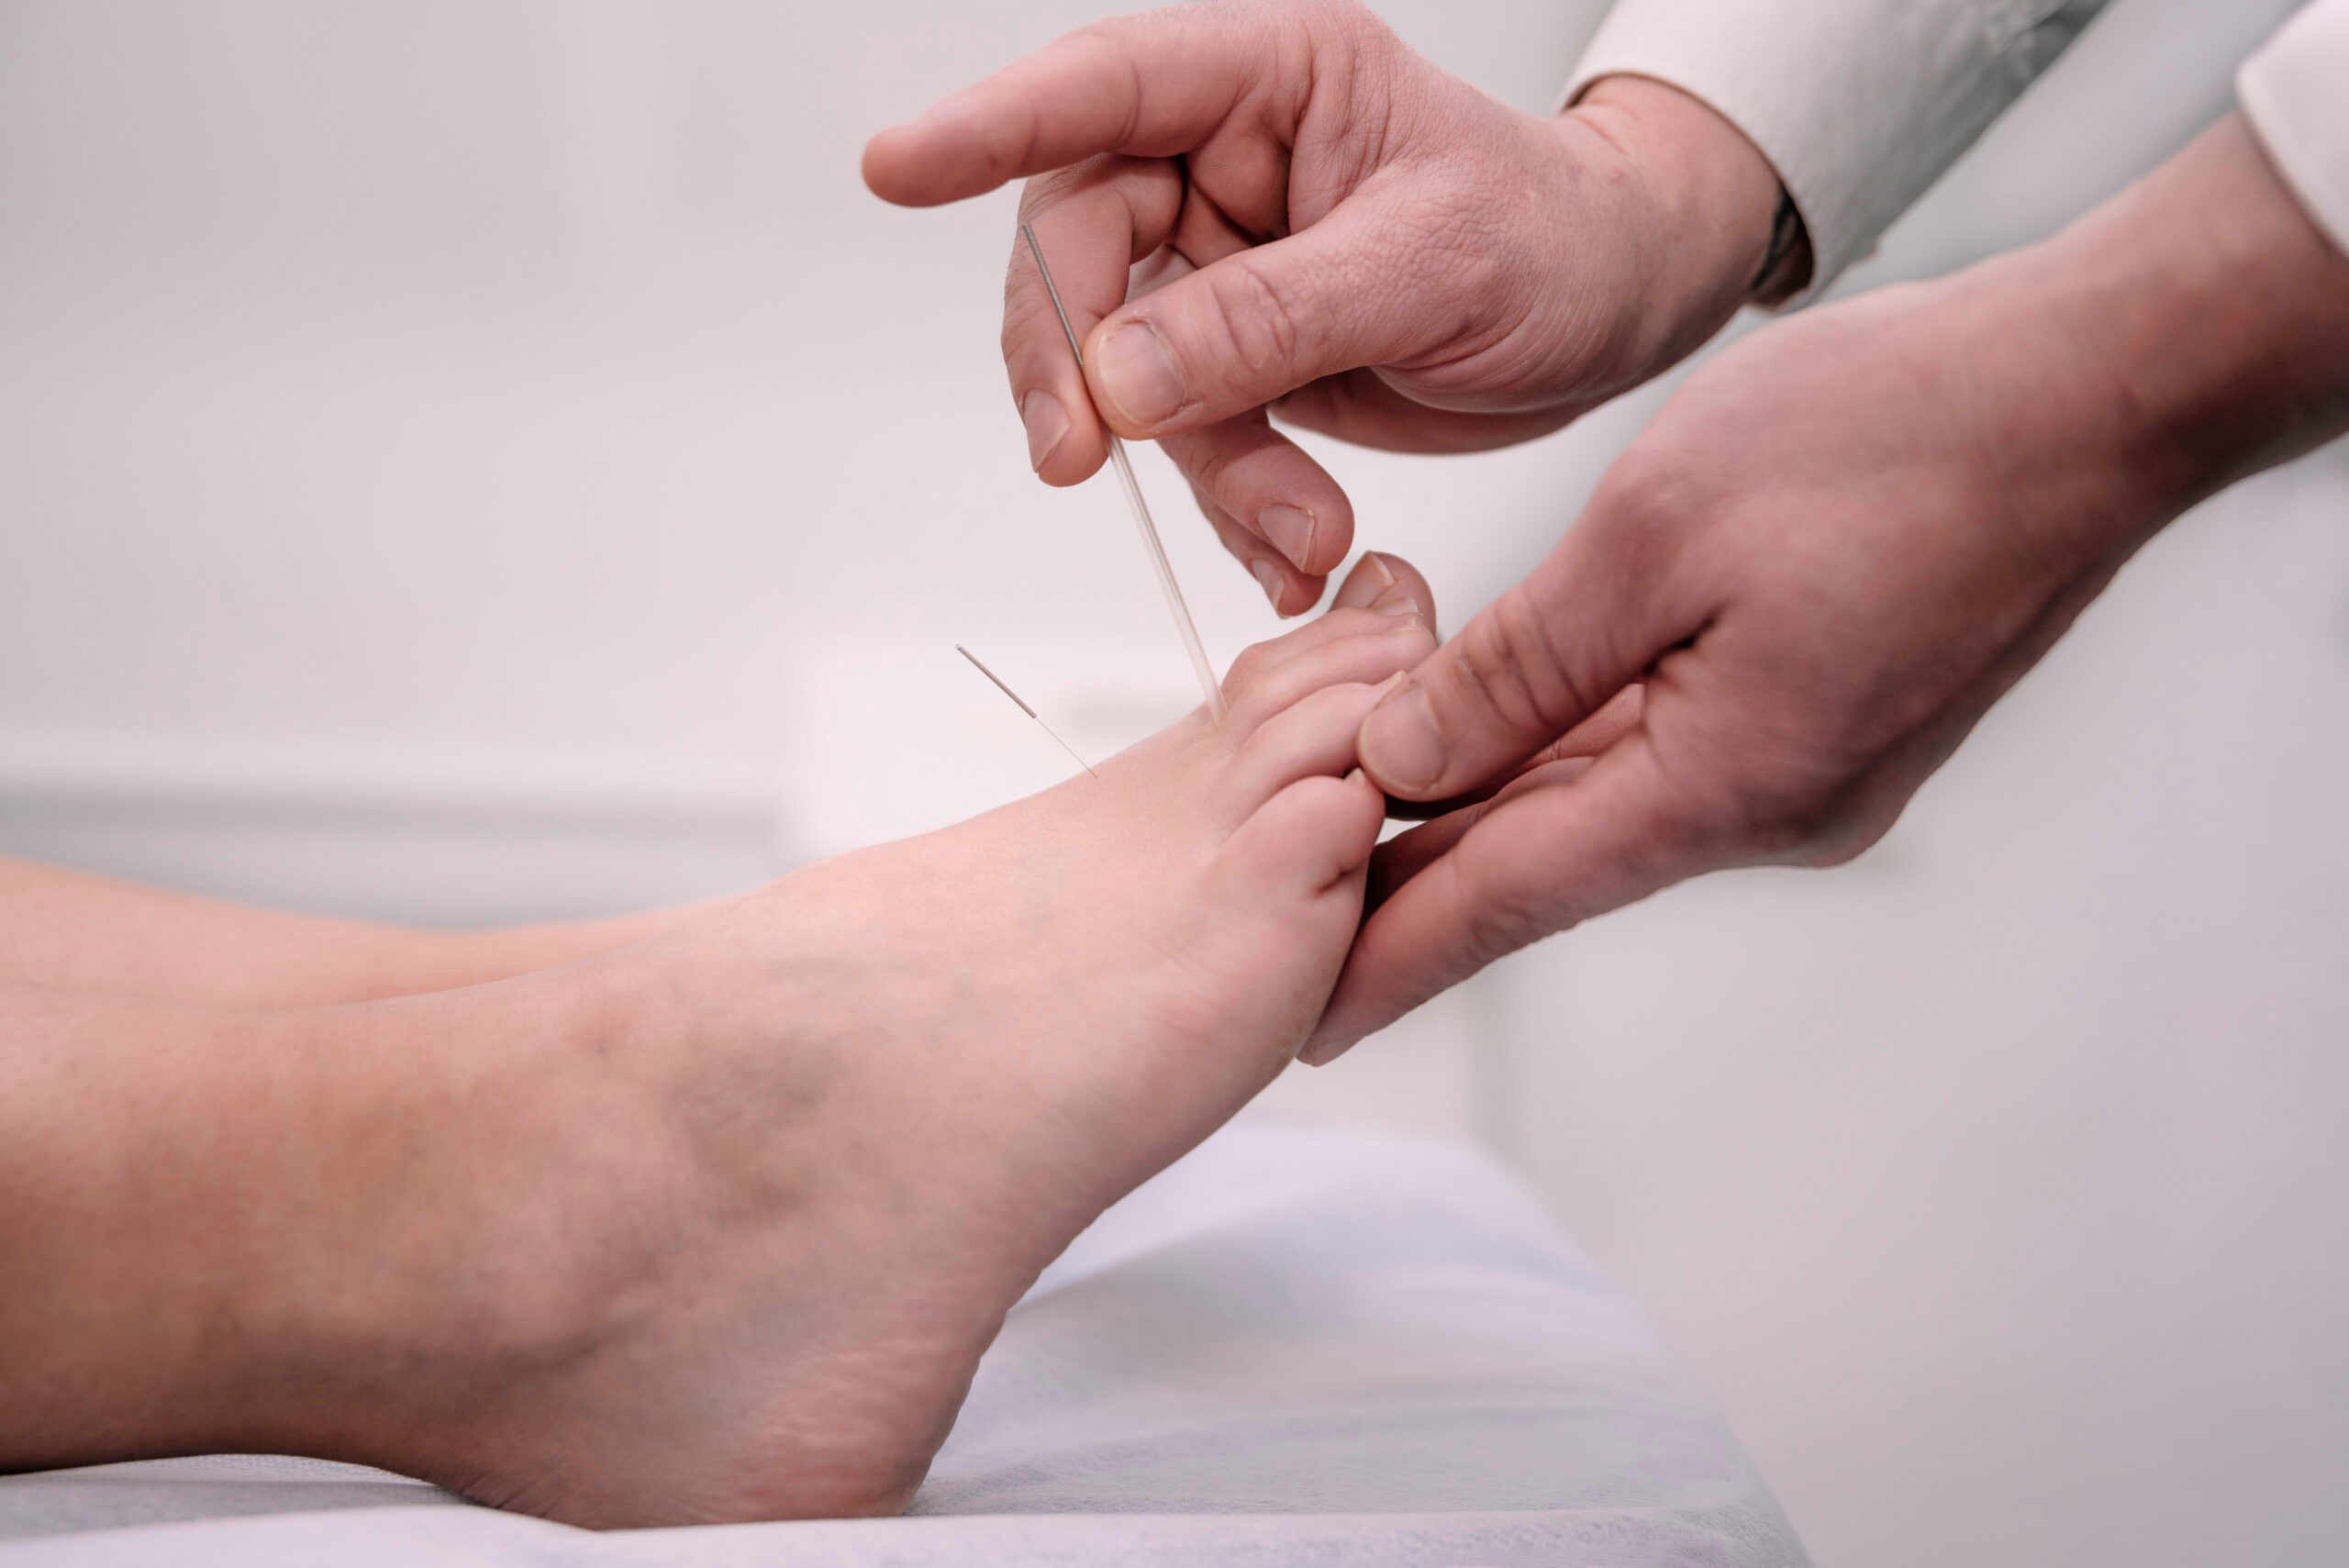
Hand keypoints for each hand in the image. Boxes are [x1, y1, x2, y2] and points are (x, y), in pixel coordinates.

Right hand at [862, 0, 1790, 612]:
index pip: (1099, 88)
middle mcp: (1218, 165)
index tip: (896, 169)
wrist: (1616, 312)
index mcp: (1266, 81)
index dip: (988, 127)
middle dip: (1078, 368)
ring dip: (1199, 471)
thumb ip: (1269, 319)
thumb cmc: (1553, 239)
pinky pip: (1191, 443)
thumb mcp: (1428, 268)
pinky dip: (1236, 508)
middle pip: (1075, 254)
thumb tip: (1116, 378)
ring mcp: (1219, 270)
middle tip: (1086, 459)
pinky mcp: (1237, 362)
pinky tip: (1295, 550)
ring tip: (1300, 532)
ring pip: (1127, 375)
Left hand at [1306, 114, 2348, 1058]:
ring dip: (1485, 821)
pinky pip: (1656, 757)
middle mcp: (1769, 810)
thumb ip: (1518, 666)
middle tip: (1299, 946)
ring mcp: (1803, 771)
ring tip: (1356, 852)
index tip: (1304, 1021)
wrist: (2088, 391)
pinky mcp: (1821, 720)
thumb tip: (1401, 760)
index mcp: (1724, 785)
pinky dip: (1562, 757)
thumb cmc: (1891, 438)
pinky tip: (1485, 752)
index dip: (1396, 955)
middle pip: (1548, 865)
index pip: (1512, 897)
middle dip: (1419, 898)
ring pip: (1600, 807)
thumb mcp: (1654, 534)